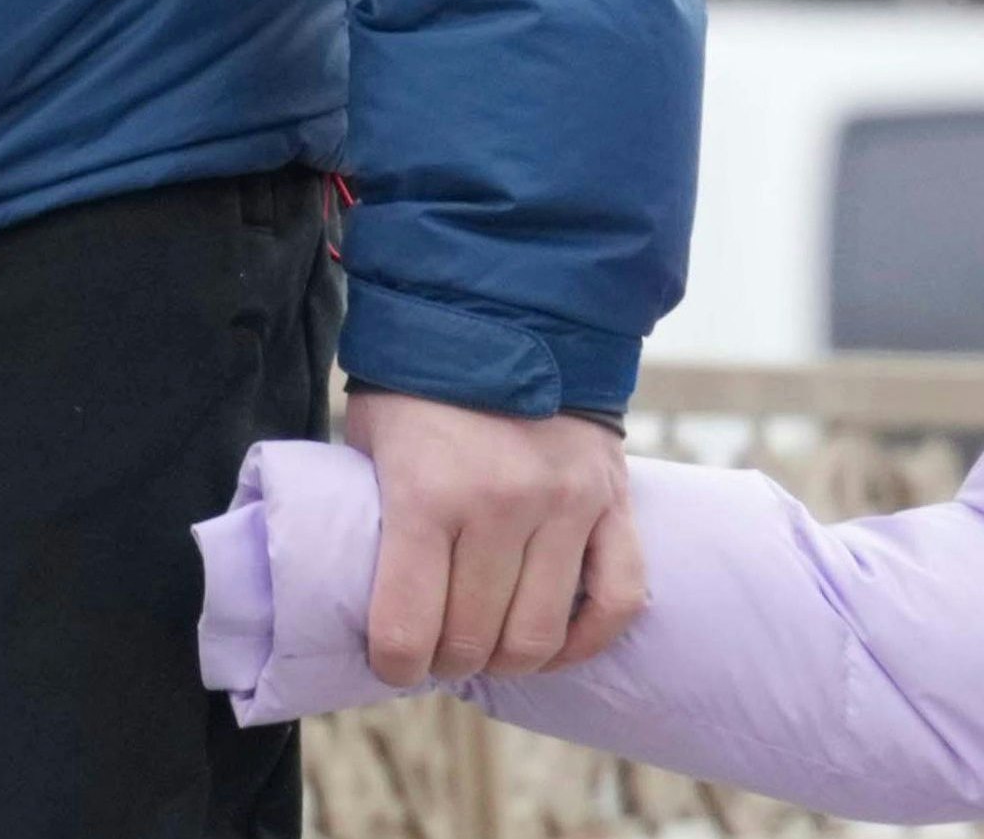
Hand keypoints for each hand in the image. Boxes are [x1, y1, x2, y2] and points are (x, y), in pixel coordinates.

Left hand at [345, 391, 646, 686]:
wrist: (508, 317)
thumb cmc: (423, 391)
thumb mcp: (374, 446)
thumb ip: (376, 520)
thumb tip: (364, 604)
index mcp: (427, 494)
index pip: (407, 630)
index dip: (395, 665)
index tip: (395, 663)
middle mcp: (502, 503)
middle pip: (473, 639)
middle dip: (448, 661)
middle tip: (439, 649)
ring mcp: (566, 503)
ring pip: (539, 633)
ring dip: (509, 657)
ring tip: (491, 642)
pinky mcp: (613, 500)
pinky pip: (619, 597)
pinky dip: (587, 638)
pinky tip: (558, 644)